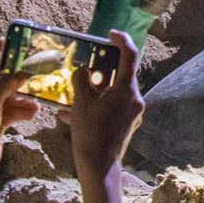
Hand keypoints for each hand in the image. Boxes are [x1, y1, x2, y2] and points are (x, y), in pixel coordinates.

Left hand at [0, 40, 40, 174]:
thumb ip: (7, 86)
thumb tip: (22, 73)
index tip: (5, 44)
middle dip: (13, 81)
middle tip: (28, 74)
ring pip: (6, 98)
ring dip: (21, 99)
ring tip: (35, 102)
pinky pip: (10, 112)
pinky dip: (21, 111)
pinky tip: (33, 112)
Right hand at [70, 30, 144, 174]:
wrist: (99, 168)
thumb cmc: (90, 133)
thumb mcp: (81, 102)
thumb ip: (82, 80)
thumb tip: (83, 71)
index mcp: (128, 90)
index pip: (129, 55)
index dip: (121, 40)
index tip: (110, 33)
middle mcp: (134, 100)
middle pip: (121, 75)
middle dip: (102, 68)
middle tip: (87, 63)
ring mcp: (131, 114)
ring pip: (113, 92)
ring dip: (95, 89)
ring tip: (74, 91)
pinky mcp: (125, 126)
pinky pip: (110, 108)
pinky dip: (94, 106)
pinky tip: (69, 114)